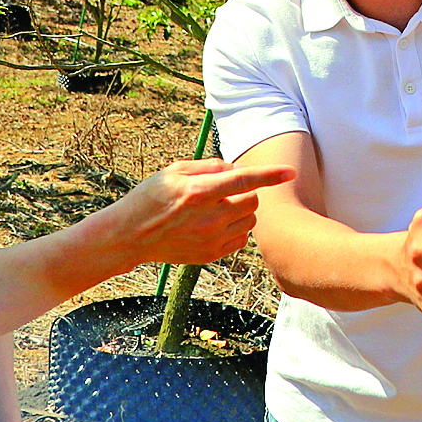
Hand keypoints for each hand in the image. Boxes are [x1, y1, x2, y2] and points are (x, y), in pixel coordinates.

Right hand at [118, 158, 295, 266]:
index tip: (290, 171)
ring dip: (241, 210)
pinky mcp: (210, 255)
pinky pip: (241, 238)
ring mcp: (211, 239)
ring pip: (249, 220)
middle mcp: (209, 217)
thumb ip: (209, 166)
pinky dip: (236, 228)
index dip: (270, 175)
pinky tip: (216, 224)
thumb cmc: (151, 198)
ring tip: (216, 208)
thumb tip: (235, 169)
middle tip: (224, 191)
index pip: (244, 180)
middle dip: (246, 192)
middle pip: (253, 201)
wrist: (131, 236)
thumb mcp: (174, 171)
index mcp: (199, 192)